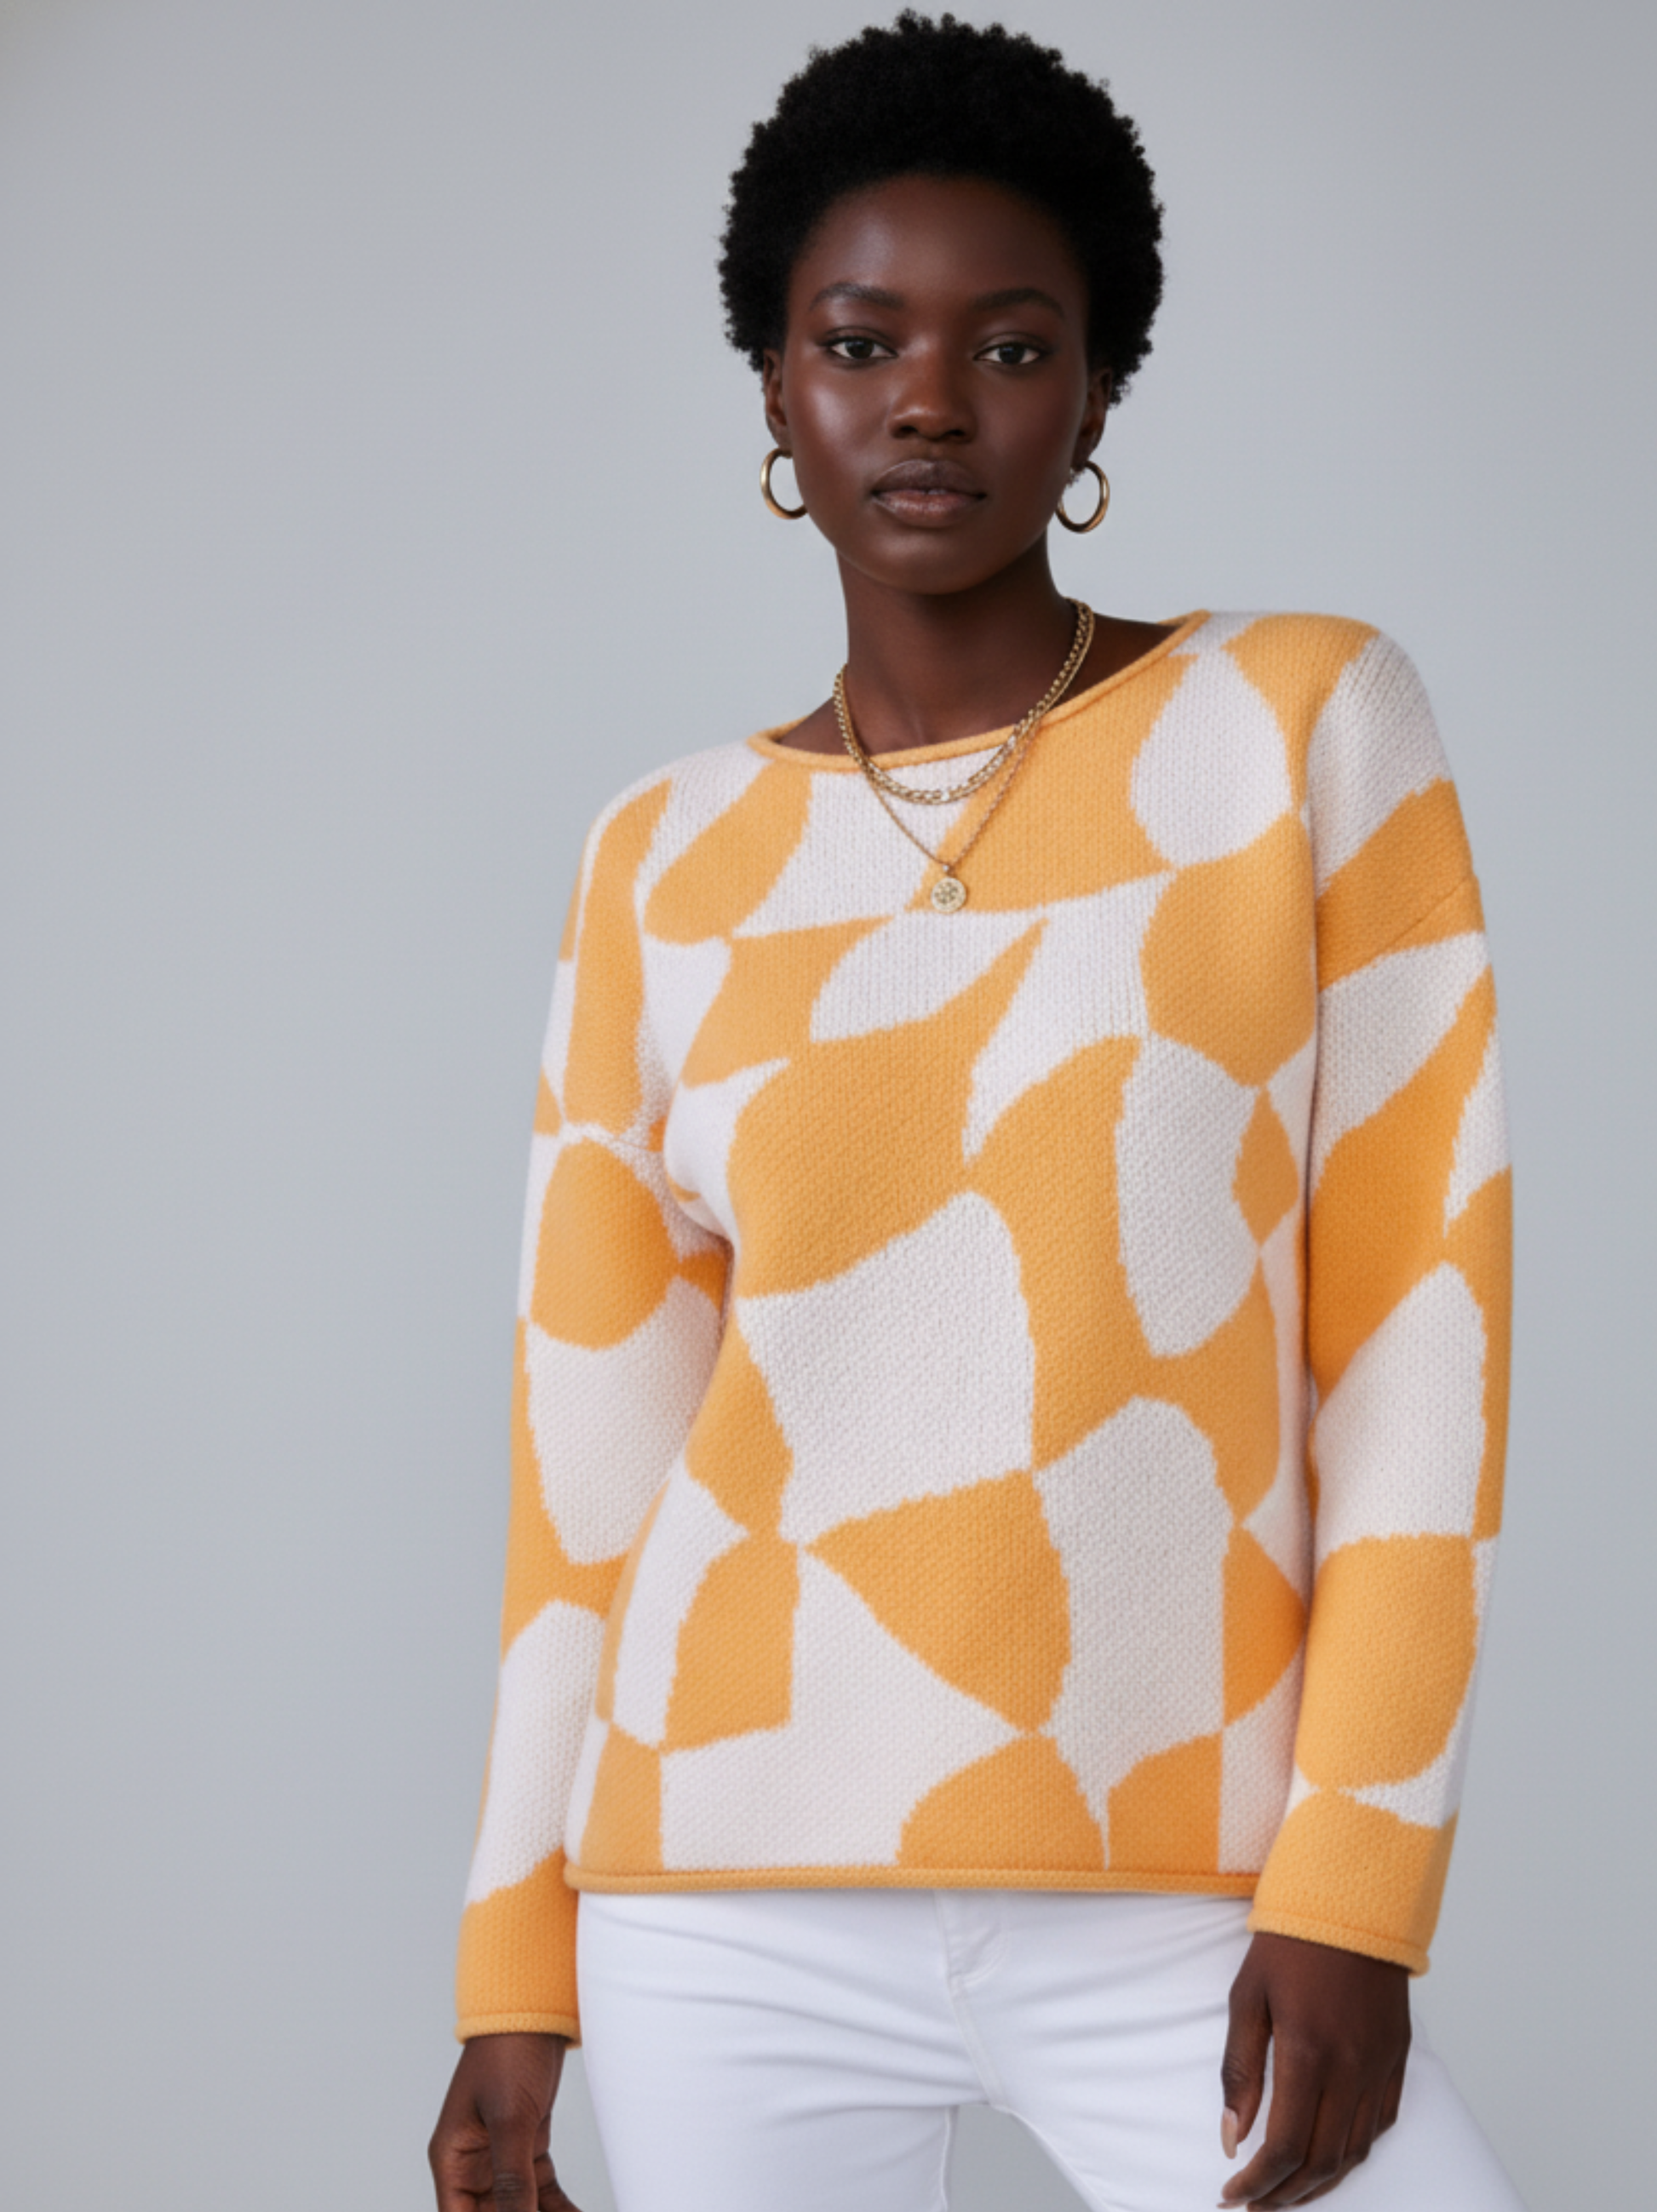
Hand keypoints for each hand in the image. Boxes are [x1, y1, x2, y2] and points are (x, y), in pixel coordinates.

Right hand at [429, 2031, 583, 2211]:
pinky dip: (560, 2208)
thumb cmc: (508, 2050)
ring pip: (522, 2207)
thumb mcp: (510, 2119)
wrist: (535, 2009)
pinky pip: (543, 2192)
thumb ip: (512, 2178)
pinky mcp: (529, 2146)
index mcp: (453, 2159)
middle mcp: (473, 2164)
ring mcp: (502, 2156)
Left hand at [1218, 1932, 1409, 2206]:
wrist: (1352, 1900)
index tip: (1232, 2193)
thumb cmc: (1291, 1942)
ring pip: (1355, 2152)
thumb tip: (1232, 2136)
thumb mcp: (1248, 1997)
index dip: (1257, 2181)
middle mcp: (1352, 2069)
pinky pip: (1381, 2125)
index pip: (1285, 2146)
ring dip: (1319, 2183)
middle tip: (1254, 2203)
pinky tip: (1329, 2157)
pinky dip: (1354, 2153)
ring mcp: (1381, 2066)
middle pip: (1322, 2161)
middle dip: (1285, 2194)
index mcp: (1309, 2052)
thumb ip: (1239, 2070)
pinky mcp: (1399, 2058)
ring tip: (1285, 2192)